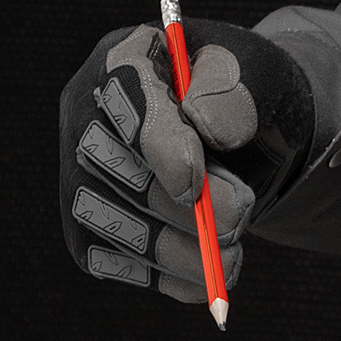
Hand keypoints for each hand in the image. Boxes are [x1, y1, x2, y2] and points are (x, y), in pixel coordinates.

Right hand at [59, 18, 313, 300]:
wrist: (247, 147)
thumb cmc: (246, 105)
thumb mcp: (258, 78)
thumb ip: (236, 90)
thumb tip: (206, 126)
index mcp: (126, 61)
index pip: (126, 101)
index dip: (159, 148)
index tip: (196, 185)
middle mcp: (87, 118)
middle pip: (114, 171)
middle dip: (180, 208)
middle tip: (240, 217)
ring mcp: (83, 179)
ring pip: (116, 227)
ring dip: (182, 252)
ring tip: (233, 252)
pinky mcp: (94, 233)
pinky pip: (123, 266)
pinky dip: (174, 279)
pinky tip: (212, 273)